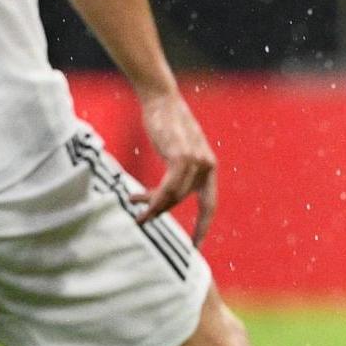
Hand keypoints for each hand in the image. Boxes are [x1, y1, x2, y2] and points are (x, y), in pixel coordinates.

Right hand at [137, 87, 219, 243]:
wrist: (160, 100)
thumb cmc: (164, 124)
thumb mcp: (174, 152)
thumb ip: (176, 173)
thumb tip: (162, 199)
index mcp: (209, 167)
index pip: (210, 203)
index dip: (203, 225)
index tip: (196, 246)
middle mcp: (207, 166)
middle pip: (182, 200)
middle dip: (160, 209)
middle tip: (141, 217)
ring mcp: (196, 162)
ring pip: (173, 196)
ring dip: (153, 206)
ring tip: (135, 210)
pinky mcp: (182, 158)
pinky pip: (168, 188)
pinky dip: (155, 199)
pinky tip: (142, 206)